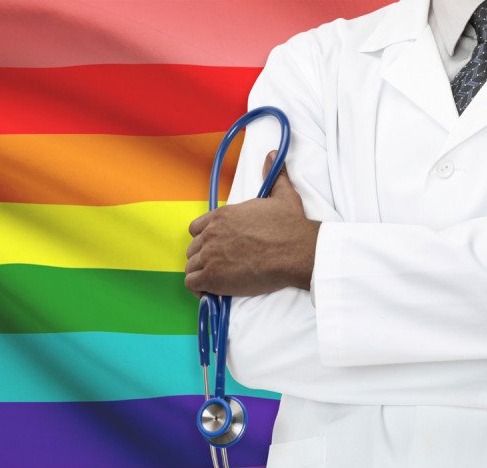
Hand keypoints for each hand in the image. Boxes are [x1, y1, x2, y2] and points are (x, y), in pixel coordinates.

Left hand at [184, 151, 320, 296]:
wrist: (297, 250)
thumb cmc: (290, 226)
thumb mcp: (282, 194)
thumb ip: (274, 175)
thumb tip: (273, 155)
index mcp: (222, 215)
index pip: (196, 229)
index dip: (204, 240)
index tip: (216, 248)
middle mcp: (211, 233)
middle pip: (193, 249)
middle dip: (203, 258)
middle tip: (219, 267)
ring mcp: (209, 255)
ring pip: (190, 267)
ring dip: (200, 274)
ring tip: (216, 281)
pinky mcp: (212, 277)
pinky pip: (192, 283)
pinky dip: (199, 289)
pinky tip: (212, 292)